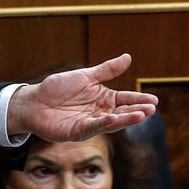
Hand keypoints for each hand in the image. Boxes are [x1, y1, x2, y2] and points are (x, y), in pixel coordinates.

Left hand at [6, 54, 159, 141]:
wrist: (34, 101)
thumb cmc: (58, 88)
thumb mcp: (85, 76)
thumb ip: (107, 70)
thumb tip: (128, 57)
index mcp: (102, 98)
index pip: (125, 99)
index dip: (138, 100)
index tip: (154, 100)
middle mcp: (99, 112)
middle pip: (122, 112)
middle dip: (137, 111)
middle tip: (152, 109)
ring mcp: (90, 123)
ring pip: (112, 122)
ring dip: (126, 119)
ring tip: (141, 115)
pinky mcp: (78, 131)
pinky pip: (93, 127)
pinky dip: (103, 123)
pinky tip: (113, 118)